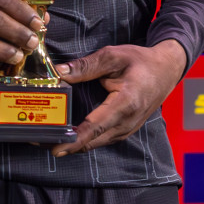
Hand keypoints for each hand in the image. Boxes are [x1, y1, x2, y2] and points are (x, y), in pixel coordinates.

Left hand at [50, 39, 187, 156]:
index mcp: (125, 103)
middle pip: (92, 141)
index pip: (95, 127)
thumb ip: (86, 66)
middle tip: (37, 139)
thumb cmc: (142, 62)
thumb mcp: (114, 56)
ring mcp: (126, 130)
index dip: (74, 139)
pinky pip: (100, 140)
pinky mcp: (124, 131)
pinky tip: (67, 135)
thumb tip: (60, 73)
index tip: (55, 147)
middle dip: (64, 143)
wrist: (166, 71)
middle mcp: (126, 122)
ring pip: (95, 143)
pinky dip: (83, 140)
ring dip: (72, 143)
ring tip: (46, 138)